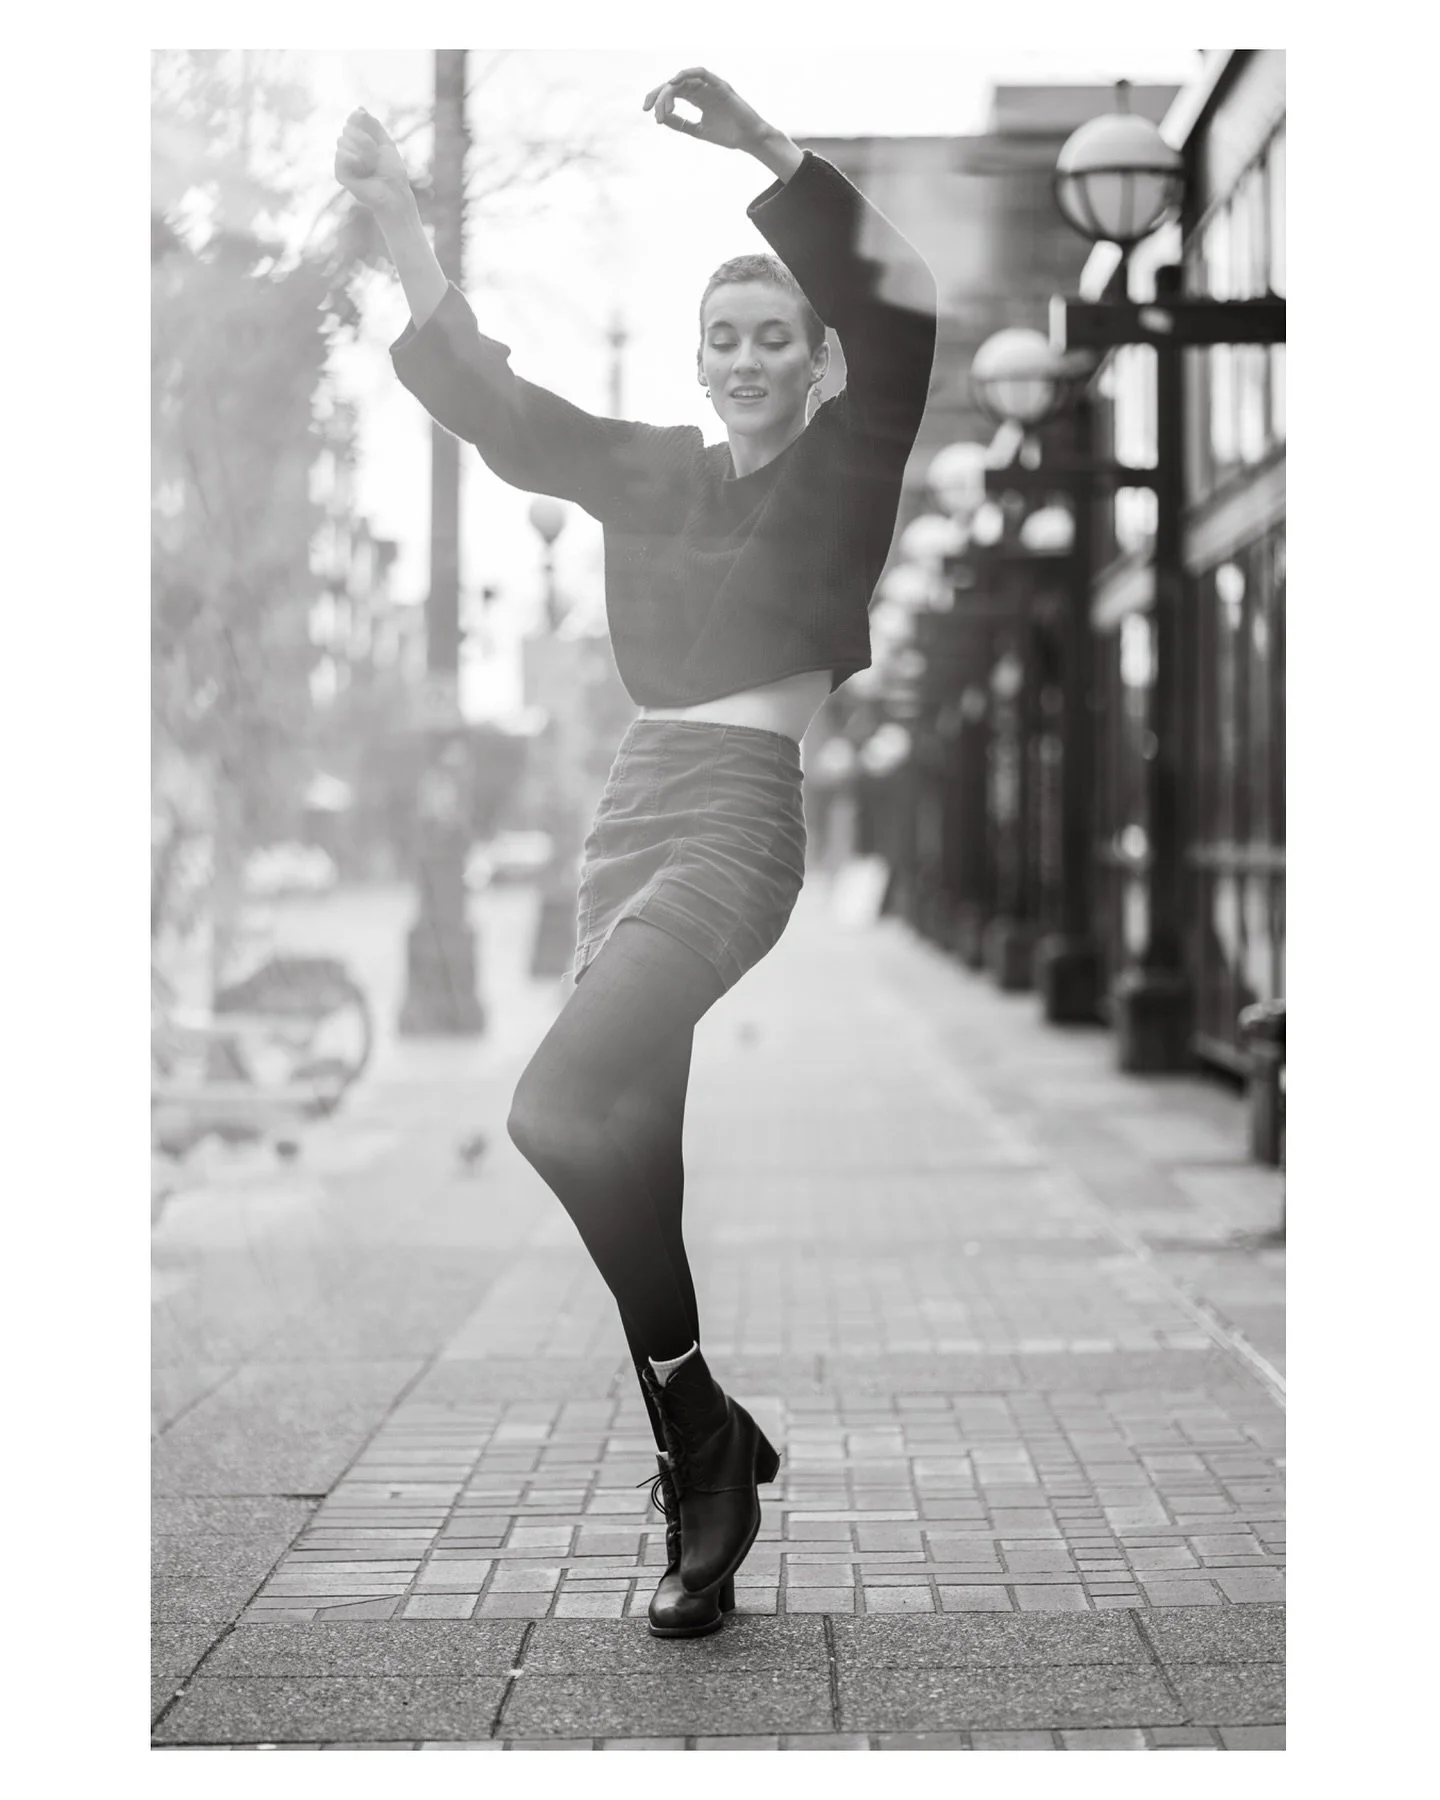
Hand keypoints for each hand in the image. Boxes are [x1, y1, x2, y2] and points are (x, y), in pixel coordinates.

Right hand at [333, 108, 411, 213]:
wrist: (394, 193)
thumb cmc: (392, 171)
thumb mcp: (385, 142)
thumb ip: (373, 124)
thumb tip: (359, 108)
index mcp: (358, 140)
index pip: (353, 119)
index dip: (363, 125)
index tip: (377, 140)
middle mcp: (348, 148)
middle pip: (347, 129)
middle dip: (366, 141)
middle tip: (376, 158)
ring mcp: (342, 161)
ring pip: (343, 140)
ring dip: (363, 153)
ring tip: (371, 167)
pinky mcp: (340, 173)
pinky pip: (340, 155)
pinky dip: (355, 161)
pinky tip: (362, 172)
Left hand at [642, 68, 770, 152]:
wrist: (748, 139)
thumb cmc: (727, 135)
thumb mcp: (697, 131)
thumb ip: (681, 124)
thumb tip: (661, 118)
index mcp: (697, 99)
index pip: (673, 93)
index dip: (658, 99)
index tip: (645, 110)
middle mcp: (702, 89)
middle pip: (675, 86)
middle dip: (659, 95)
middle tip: (648, 107)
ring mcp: (710, 86)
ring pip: (684, 80)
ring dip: (670, 91)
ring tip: (662, 105)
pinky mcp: (720, 86)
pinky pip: (701, 73)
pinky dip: (687, 74)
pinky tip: (674, 82)